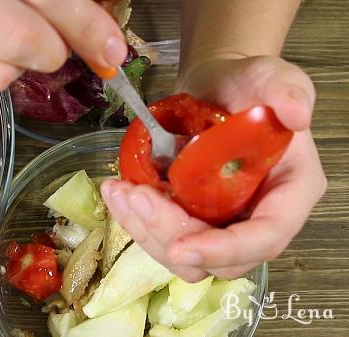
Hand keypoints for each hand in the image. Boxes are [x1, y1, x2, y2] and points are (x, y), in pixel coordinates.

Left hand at [102, 56, 326, 281]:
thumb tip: (298, 115)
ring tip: (119, 192)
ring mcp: (223, 224)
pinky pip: (165, 238)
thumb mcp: (269, 76)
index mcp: (290, 193)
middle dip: (171, 235)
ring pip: (187, 258)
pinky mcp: (193, 221)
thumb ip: (287, 90)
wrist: (215, 87)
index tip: (181, 247)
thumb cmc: (246, 84)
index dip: (225, 249)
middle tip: (136, 198)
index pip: (265, 237)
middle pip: (220, 258)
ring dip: (146, 231)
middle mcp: (259, 218)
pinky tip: (116, 192)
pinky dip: (136, 221)